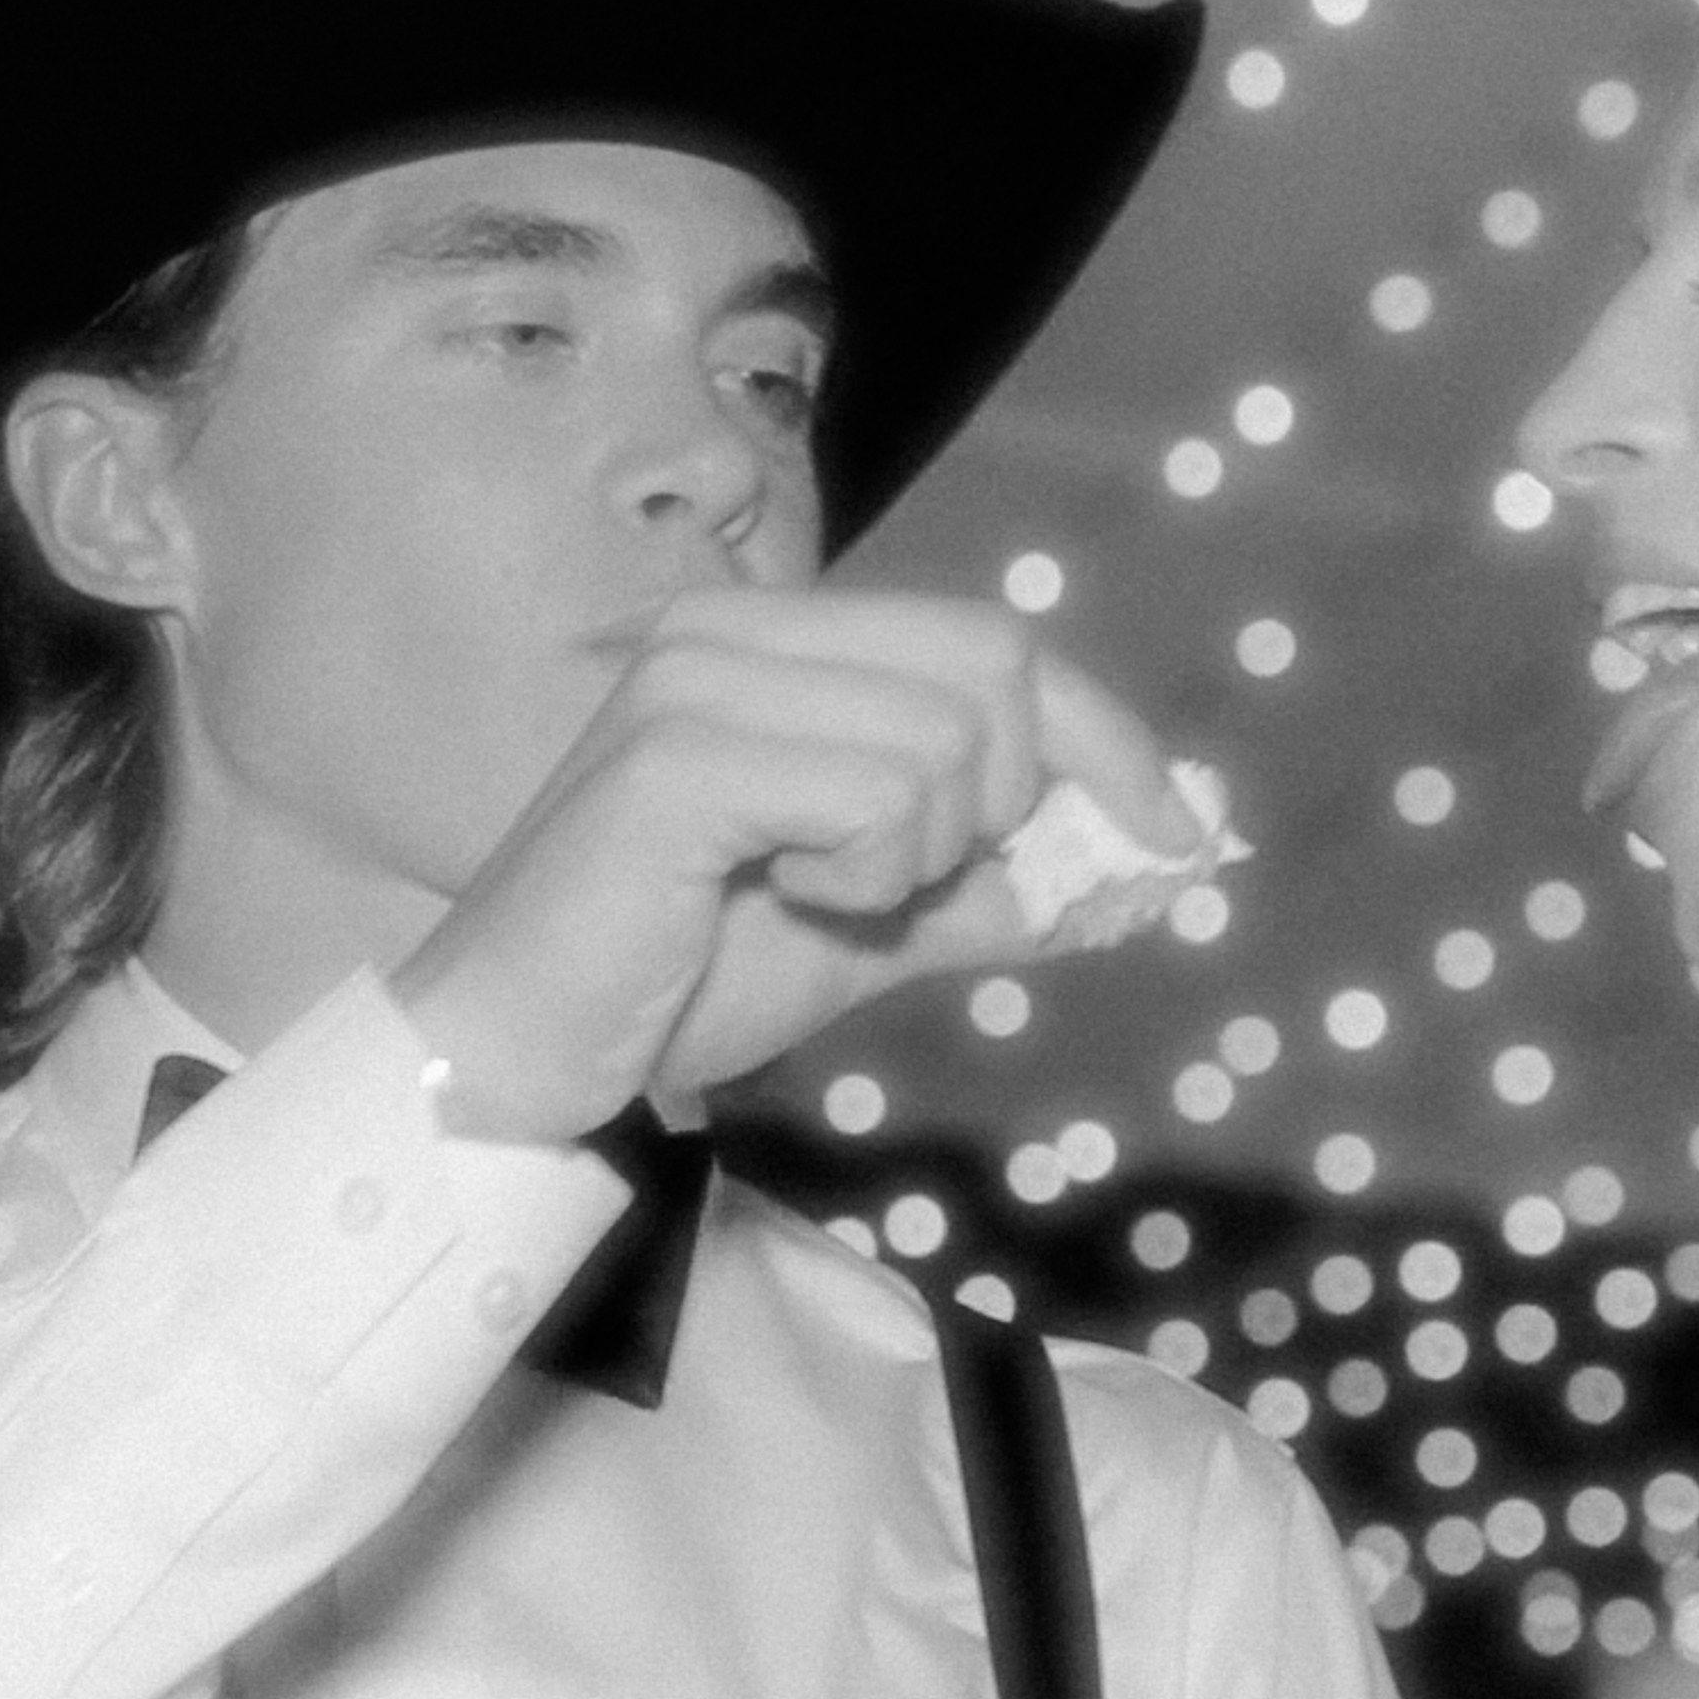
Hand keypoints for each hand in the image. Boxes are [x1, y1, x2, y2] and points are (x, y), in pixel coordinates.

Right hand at [391, 592, 1202, 1138]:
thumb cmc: (675, 986)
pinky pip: (874, 796)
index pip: (995, 641)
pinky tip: (784, 899)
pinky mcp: (676, 761)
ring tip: (815, 897)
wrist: (521, 1067)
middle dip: (1012, 804)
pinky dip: (866, 875)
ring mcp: (695, 684)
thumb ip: (991, 889)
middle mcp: (728, 632)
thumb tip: (1141, 876)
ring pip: (944, 742)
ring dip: (918, 859)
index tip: (1176, 840)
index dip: (1106, 739)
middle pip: (993, 667)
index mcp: (771, 641)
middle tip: (914, 889)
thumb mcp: (870, 930)